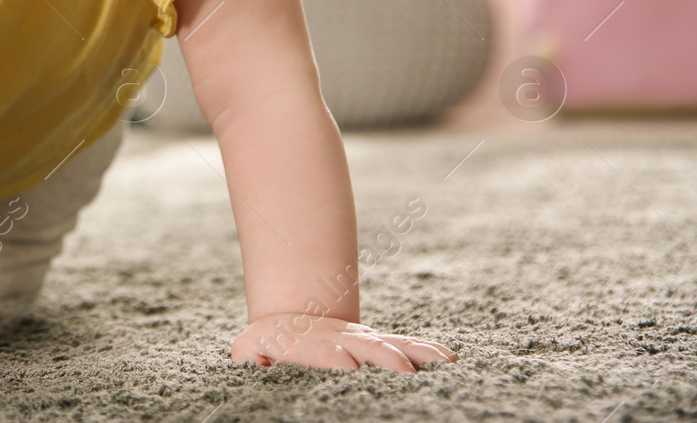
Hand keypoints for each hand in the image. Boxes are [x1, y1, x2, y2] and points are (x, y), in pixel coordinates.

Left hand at [232, 313, 457, 372]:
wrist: (282, 324)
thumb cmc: (261, 352)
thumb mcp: (250, 354)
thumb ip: (253, 359)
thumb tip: (257, 360)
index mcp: (300, 344)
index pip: (317, 351)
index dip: (331, 357)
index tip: (347, 365)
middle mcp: (334, 338)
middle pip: (360, 347)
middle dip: (381, 358)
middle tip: (402, 372)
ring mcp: (357, 340)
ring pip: (387, 345)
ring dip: (410, 355)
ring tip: (433, 366)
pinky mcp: (373, 345)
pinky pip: (403, 346)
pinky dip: (424, 352)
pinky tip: (447, 359)